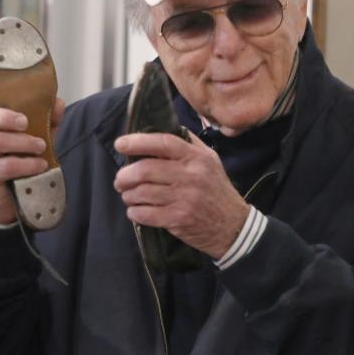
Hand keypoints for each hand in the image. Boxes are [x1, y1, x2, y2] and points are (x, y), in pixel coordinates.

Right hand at [0, 57, 64, 224]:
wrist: (12, 200)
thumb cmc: (21, 161)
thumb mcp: (37, 137)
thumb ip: (47, 120)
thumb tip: (58, 102)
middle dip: (4, 116)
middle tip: (26, 122)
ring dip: (23, 143)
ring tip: (41, 148)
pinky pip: (4, 166)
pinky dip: (25, 164)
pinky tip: (39, 165)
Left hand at [113, 132, 249, 259]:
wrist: (233, 225)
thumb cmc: (216, 190)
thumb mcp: (210, 161)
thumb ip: (188, 144)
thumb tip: (161, 128)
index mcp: (197, 158)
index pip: (162, 143)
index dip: (137, 142)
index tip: (120, 144)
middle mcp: (191, 176)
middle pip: (145, 170)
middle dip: (125, 175)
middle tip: (120, 180)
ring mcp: (184, 199)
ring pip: (141, 192)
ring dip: (128, 195)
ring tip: (129, 196)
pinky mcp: (178, 219)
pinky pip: (145, 214)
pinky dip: (134, 212)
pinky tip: (137, 211)